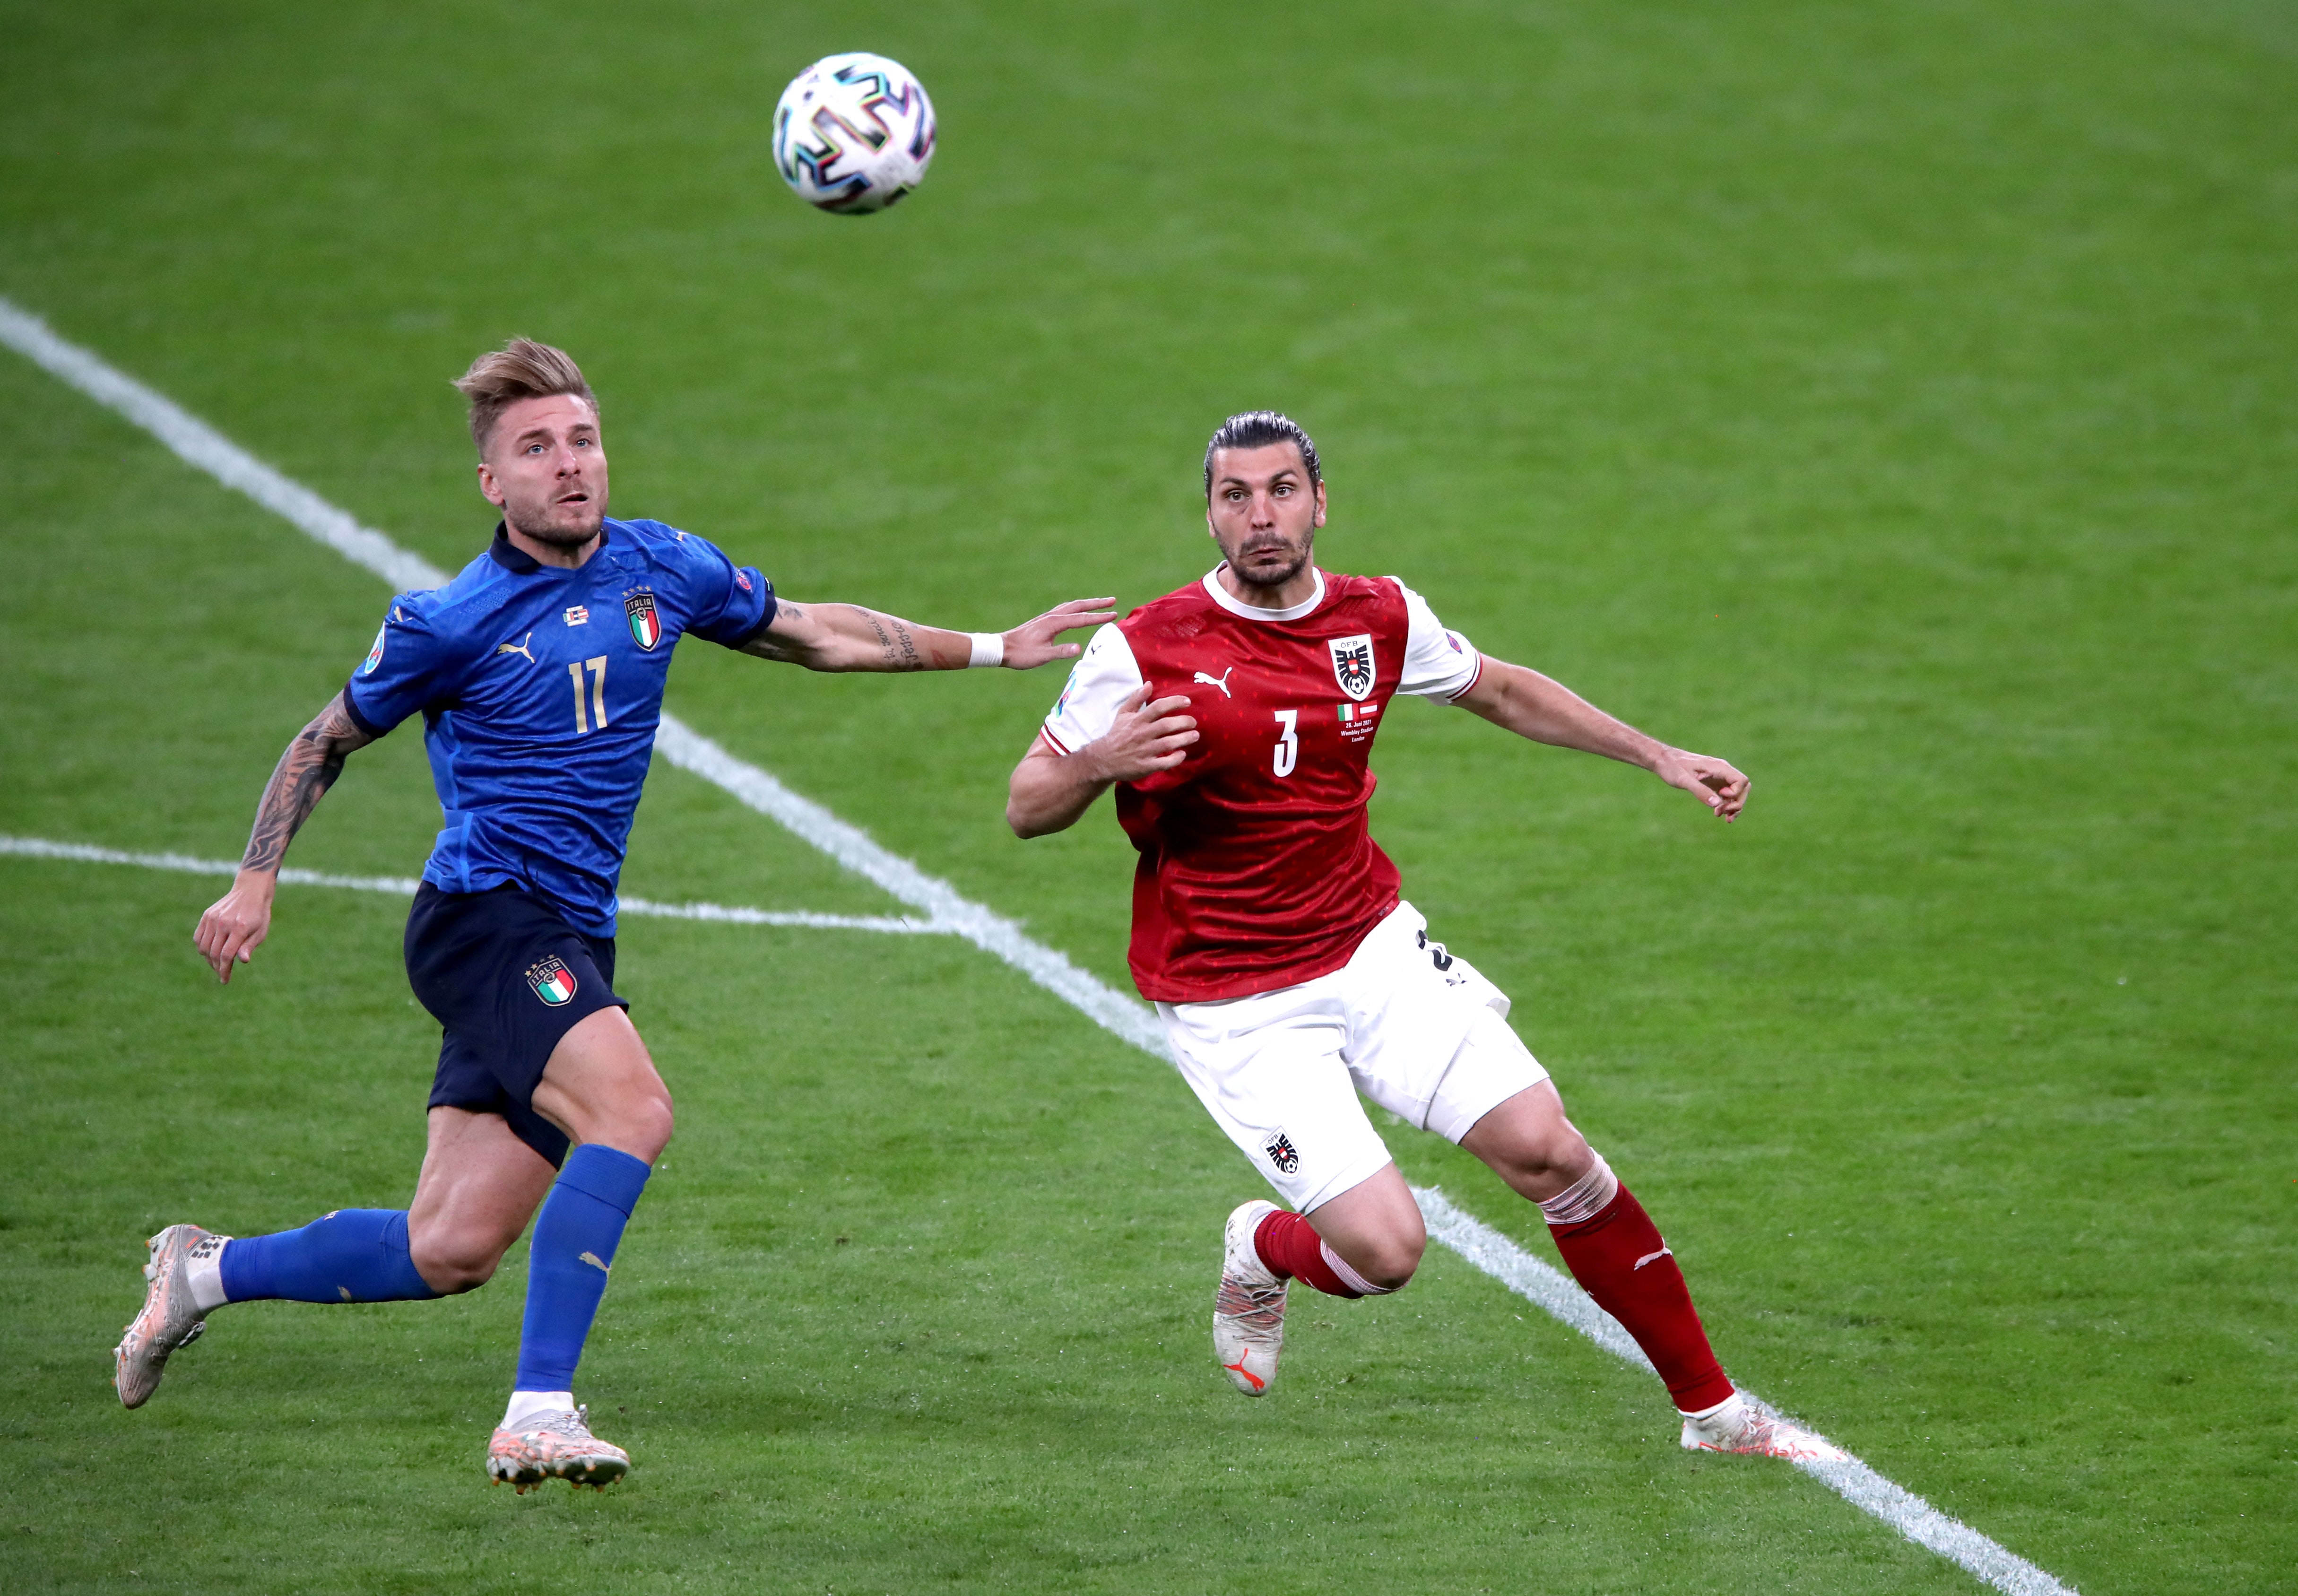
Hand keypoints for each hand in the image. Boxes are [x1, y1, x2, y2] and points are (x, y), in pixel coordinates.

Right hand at [195, 869, 277, 983]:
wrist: (250, 891)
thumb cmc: (259, 914)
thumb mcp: (261, 931)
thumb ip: (249, 946)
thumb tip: (242, 961)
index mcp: (240, 928)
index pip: (226, 955)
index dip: (224, 971)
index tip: (225, 980)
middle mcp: (224, 923)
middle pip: (214, 953)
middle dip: (217, 967)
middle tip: (222, 973)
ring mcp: (213, 918)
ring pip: (204, 947)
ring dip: (209, 960)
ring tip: (217, 964)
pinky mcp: (207, 916)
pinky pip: (198, 937)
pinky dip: (202, 948)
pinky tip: (209, 953)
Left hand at [1000, 597, 1117, 668]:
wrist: (1002, 648)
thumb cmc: (1021, 654)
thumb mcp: (1042, 656)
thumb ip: (1061, 651)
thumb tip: (1079, 648)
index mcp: (1054, 623)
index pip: (1081, 618)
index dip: (1098, 617)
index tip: (1114, 615)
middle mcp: (1052, 616)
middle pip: (1079, 606)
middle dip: (1097, 603)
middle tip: (1113, 601)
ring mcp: (1047, 617)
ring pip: (1072, 606)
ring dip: (1087, 603)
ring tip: (1100, 603)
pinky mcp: (1044, 620)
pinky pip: (1065, 609)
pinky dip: (1076, 607)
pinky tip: (1077, 610)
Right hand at [1088, 683, 1197, 780]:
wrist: (1103, 759)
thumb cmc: (1117, 735)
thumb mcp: (1123, 714)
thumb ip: (1136, 698)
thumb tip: (1149, 684)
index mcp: (1138, 720)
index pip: (1158, 707)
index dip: (1174, 702)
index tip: (1188, 702)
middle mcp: (1142, 734)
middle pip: (1166, 725)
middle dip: (1183, 722)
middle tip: (1194, 722)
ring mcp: (1144, 751)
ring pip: (1167, 743)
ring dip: (1184, 739)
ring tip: (1195, 735)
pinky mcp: (1145, 766)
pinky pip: (1163, 763)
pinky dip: (1174, 759)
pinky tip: (1182, 754)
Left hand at [1653, 750, 1748, 821]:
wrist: (1663, 760)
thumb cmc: (1672, 767)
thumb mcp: (1684, 780)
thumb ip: (1700, 791)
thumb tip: (1717, 804)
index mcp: (1719, 767)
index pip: (1741, 781)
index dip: (1736, 793)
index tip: (1720, 797)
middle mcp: (1722, 771)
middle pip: (1743, 788)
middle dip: (1737, 802)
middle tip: (1721, 812)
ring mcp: (1719, 777)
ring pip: (1737, 793)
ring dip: (1733, 806)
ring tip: (1721, 817)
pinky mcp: (1713, 783)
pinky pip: (1727, 795)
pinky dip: (1726, 805)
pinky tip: (1717, 813)